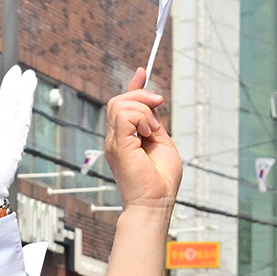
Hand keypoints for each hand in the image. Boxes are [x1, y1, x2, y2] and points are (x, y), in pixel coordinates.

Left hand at [0, 65, 37, 216]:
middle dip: (11, 89)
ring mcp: (4, 144)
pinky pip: (20, 122)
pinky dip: (25, 105)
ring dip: (21, 93)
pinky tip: (28, 89)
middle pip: (5, 109)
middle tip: (18, 70)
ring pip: (15, 112)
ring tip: (27, 74)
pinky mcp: (12, 148)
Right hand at [103, 73, 181, 216]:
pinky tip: (149, 133)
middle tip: (159, 106)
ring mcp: (114, 142)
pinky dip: (142, 118)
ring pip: (121, 104)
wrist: (155, 204)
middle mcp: (115, 139)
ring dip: (144, 110)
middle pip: (120, 100)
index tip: (143, 72)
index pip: (123, 105)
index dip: (134, 87)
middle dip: (141, 95)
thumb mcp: (162, 142)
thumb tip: (153, 102)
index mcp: (125, 138)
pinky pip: (125, 114)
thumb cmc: (160, 182)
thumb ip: (155, 123)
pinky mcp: (117, 145)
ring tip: (153, 131)